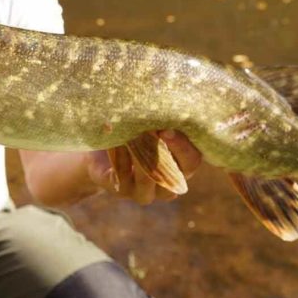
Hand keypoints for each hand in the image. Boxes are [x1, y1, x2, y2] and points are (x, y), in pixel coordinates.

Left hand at [85, 130, 202, 204]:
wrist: (105, 145)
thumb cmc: (137, 130)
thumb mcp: (154, 124)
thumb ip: (165, 121)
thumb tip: (168, 105)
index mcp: (181, 168)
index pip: (192, 162)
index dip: (183, 147)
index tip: (169, 128)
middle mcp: (166, 186)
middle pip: (174, 176)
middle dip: (164, 151)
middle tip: (155, 130)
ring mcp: (144, 192)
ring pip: (147, 179)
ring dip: (141, 154)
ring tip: (134, 134)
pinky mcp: (120, 190)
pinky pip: (122, 174)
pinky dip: (120, 155)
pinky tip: (117, 140)